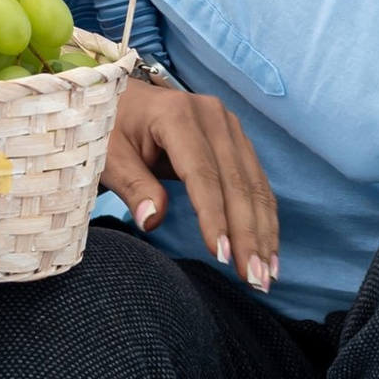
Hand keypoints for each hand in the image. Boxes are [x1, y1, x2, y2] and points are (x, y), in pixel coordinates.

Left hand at [105, 78, 281, 293]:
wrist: (124, 100)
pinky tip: (268, 249)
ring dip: (263, 232)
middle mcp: (212, 117)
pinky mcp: (237, 139)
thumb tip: (153, 221)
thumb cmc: (112, 128)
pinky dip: (264, 218)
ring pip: (254, 185)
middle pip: (236, 183)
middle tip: (254, 279)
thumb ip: (133, 186)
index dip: (214, 216)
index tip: (221, 255)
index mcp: (177, 115)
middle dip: (247, 234)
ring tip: (266, 275)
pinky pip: (256, 182)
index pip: (202, 174)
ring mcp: (229, 126)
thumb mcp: (109, 155)